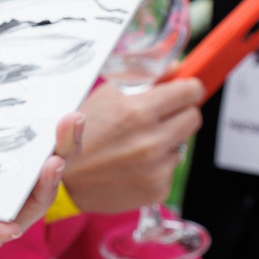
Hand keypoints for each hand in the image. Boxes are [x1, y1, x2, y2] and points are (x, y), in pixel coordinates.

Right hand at [58, 79, 198, 214]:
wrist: (65, 182)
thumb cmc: (82, 135)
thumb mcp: (105, 96)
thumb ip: (142, 78)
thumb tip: (176, 69)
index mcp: (137, 112)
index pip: (190, 92)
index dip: (188, 89)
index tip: (184, 91)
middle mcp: (150, 141)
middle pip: (193, 117)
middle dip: (179, 113)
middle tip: (159, 117)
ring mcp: (156, 168)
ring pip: (183, 144)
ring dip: (167, 141)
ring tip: (138, 144)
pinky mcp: (158, 188)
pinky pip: (171, 167)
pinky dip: (158, 164)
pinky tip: (135, 164)